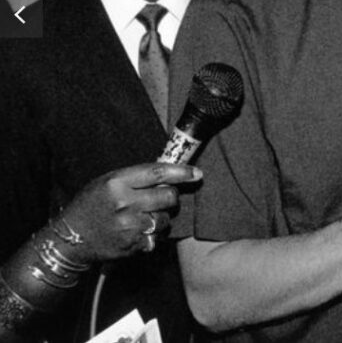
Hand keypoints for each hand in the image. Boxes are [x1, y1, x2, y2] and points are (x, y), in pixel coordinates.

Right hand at [59, 163, 202, 262]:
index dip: (181, 172)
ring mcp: (129, 226)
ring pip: (165, 219)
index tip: (197, 173)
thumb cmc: (90, 206)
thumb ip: (135, 178)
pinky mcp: (132, 245)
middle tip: (163, 198)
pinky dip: (153, 234)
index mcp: (117, 182)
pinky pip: (157, 237)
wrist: (69, 240)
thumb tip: (169, 174)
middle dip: (171, 197)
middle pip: (168, 197)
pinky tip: (138, 231)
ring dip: (161, 217)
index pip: (158, 173)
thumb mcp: (106, 182)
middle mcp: (124, 203)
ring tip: (143, 217)